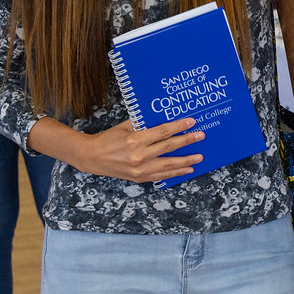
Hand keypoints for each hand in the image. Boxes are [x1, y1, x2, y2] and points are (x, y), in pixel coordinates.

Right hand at [79, 117, 204, 183]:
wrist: (92, 157)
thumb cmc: (109, 138)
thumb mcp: (125, 126)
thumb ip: (144, 122)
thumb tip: (164, 115)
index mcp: (135, 140)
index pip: (163, 132)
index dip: (179, 126)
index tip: (191, 122)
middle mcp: (139, 156)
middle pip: (169, 148)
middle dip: (187, 141)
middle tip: (201, 136)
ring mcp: (140, 169)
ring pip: (168, 165)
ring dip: (186, 161)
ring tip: (199, 157)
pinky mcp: (139, 178)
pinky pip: (161, 175)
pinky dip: (175, 173)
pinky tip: (186, 169)